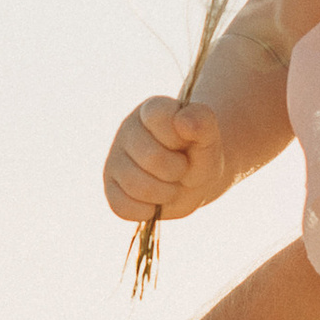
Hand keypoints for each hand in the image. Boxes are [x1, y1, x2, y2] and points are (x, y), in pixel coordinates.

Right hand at [104, 97, 231, 224]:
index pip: (158, 117)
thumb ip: (203, 123)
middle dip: (177, 171)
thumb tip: (183, 120)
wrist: (191, 180)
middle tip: (182, 169)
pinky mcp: (110, 187)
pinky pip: (122, 207)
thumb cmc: (198, 155)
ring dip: (165, 193)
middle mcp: (128, 130)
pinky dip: (147, 210)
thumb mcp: (209, 139)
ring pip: (136, 185)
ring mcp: (116, 158)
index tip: (187, 142)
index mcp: (152, 109)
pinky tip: (156, 200)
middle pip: (151, 158)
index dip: (178, 138)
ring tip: (172, 186)